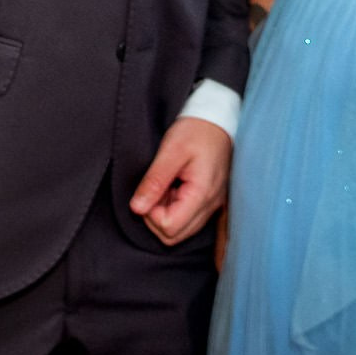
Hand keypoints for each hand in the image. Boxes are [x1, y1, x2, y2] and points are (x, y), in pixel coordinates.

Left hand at [129, 115, 230, 245]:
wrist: (218, 118)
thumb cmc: (196, 130)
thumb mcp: (171, 150)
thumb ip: (154, 181)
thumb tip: (136, 208)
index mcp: (202, 193)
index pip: (170, 227)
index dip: (151, 214)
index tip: (150, 191)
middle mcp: (211, 205)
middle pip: (175, 236)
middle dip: (156, 218)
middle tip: (154, 191)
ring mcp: (212, 205)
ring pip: (182, 231)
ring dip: (165, 215)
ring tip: (164, 187)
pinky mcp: (210, 201)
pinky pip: (189, 220)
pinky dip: (175, 210)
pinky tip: (173, 189)